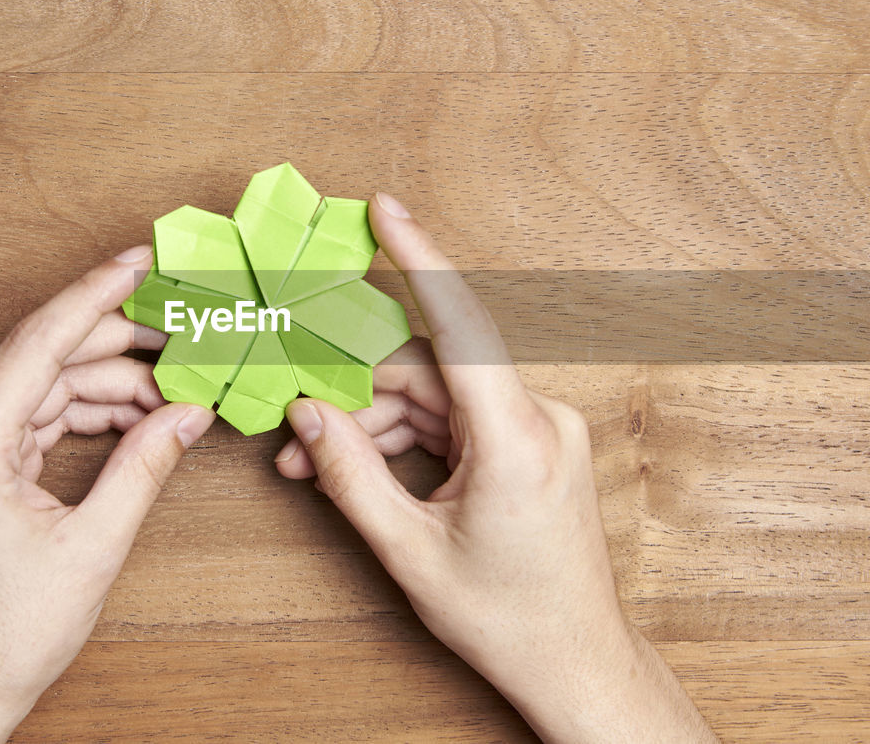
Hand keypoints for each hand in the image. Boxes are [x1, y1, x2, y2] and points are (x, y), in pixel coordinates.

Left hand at [0, 246, 215, 743]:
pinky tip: (139, 417)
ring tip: (175, 389)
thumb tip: (189, 413)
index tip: (141, 262)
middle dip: (120, 344)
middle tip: (185, 332)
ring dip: (110, 383)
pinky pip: (37, 413)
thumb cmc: (5, 634)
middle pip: (45, 356)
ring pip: (46, 383)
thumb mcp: (91, 549)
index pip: (37, 342)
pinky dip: (88, 411)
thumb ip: (143, 468)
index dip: (96, 295)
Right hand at [274, 194, 715, 743]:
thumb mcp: (410, 552)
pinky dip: (407, 438)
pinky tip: (360, 465)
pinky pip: (455, 419)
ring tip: (317, 465)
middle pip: (426, 374)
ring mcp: (538, 430)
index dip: (419, 258)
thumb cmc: (508, 619)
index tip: (385, 210)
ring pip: (435, 397)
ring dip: (374, 424)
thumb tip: (307, 414)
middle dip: (354, 397)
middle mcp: (537, 420)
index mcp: (517, 438)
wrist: (575, 661)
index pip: (460, 325)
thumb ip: (350, 476)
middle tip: (295, 430)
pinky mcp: (531, 444)